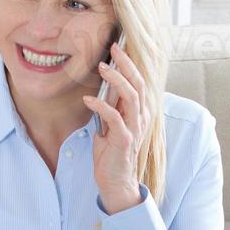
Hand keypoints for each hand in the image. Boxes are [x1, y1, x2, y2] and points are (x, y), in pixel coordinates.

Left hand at [83, 41, 148, 215]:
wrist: (116, 181)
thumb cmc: (112, 153)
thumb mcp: (110, 124)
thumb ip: (111, 106)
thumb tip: (103, 86)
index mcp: (139, 112)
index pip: (138, 82)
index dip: (130, 64)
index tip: (117, 48)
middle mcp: (141, 117)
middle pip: (139, 84)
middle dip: (126, 64)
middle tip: (112, 49)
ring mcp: (134, 128)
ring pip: (131, 97)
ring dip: (116, 80)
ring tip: (102, 68)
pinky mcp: (124, 140)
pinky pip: (115, 118)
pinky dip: (101, 106)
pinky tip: (88, 100)